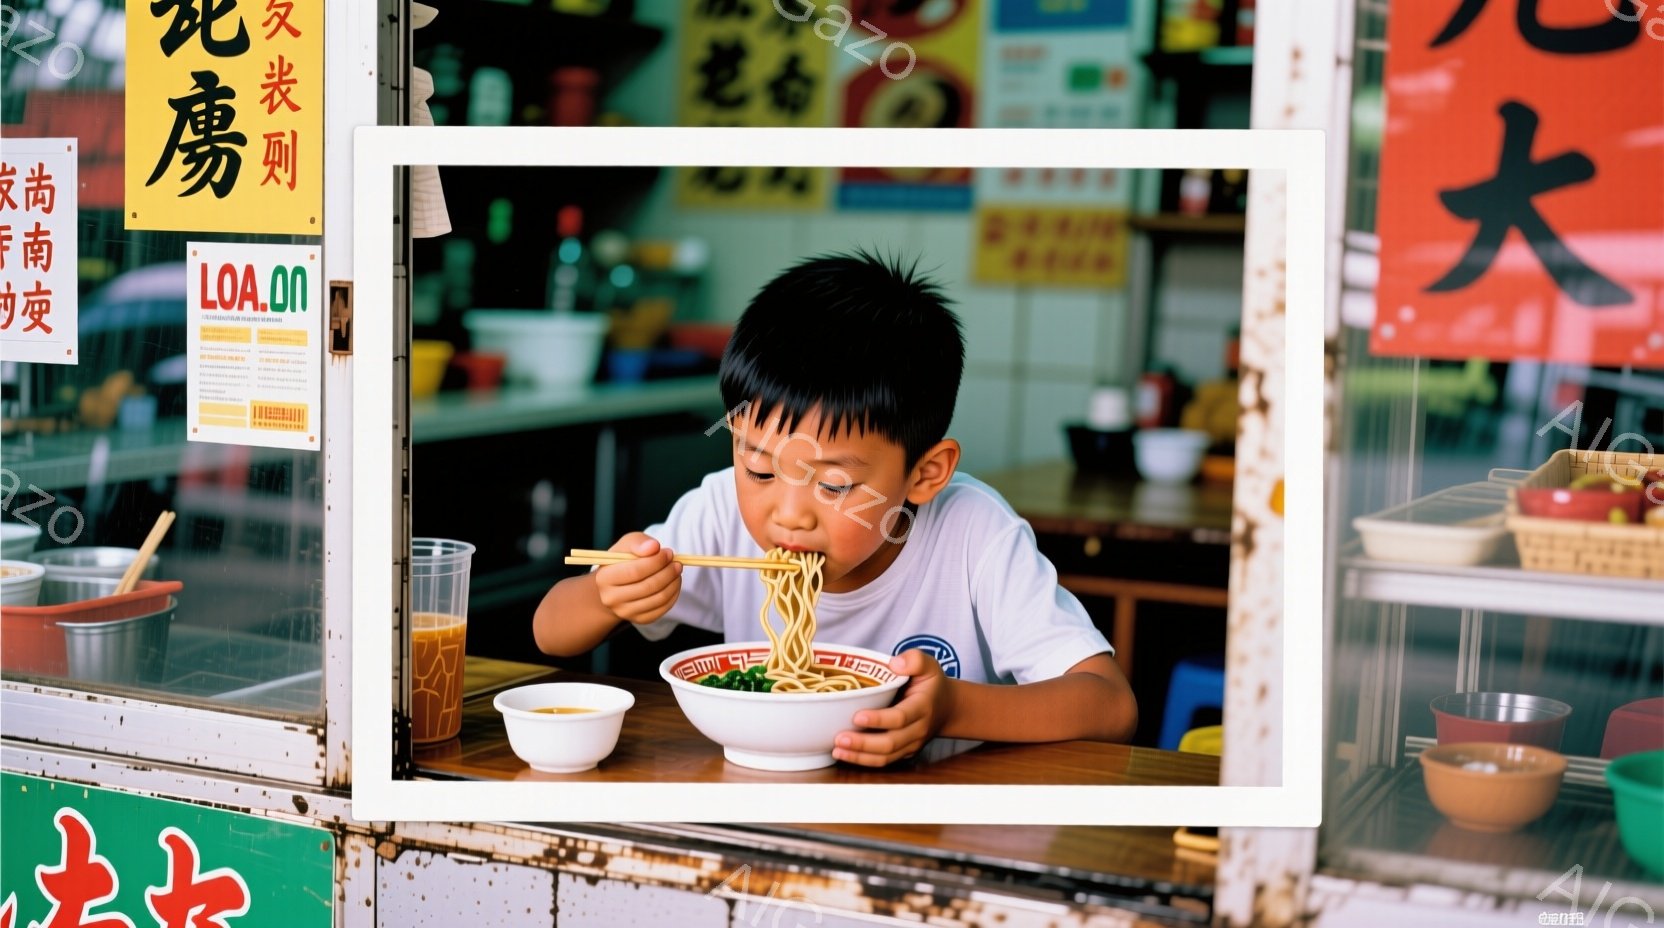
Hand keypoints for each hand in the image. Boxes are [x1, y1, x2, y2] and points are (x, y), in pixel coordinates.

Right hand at [593, 532, 681, 623]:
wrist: (617, 585)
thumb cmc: (624, 560)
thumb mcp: (628, 544)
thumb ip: (639, 542)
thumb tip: (654, 547)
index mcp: (605, 578)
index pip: (635, 571)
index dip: (656, 561)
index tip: (668, 553)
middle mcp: (611, 599)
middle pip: (649, 586)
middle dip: (668, 572)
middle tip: (677, 563)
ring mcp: (625, 612)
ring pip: (659, 598)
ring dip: (674, 582)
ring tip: (676, 571)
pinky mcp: (639, 620)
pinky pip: (663, 608)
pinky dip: (674, 594)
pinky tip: (673, 583)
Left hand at [832, 650, 953, 767]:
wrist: (947, 708)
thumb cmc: (931, 684)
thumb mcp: (929, 664)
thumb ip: (915, 659)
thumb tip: (895, 664)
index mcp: (922, 707)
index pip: (900, 717)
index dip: (879, 719)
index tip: (857, 716)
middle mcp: (918, 730)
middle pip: (890, 742)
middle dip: (863, 743)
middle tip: (840, 738)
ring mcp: (911, 744)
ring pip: (886, 756)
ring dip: (860, 756)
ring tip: (837, 750)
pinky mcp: (904, 752)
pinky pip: (884, 761)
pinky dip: (863, 761)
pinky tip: (844, 755)